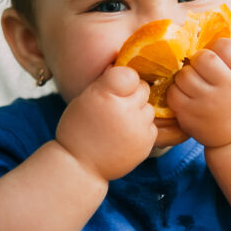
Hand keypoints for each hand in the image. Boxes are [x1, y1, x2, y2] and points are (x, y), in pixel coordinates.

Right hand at [55, 66, 156, 180]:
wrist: (79, 165)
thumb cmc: (78, 129)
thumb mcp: (85, 98)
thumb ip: (107, 82)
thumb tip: (121, 64)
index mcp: (106, 93)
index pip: (131, 74)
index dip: (124, 80)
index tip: (116, 89)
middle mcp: (125, 108)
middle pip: (144, 89)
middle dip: (133, 95)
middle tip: (117, 108)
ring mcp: (138, 126)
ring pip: (149, 108)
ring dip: (139, 112)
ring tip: (120, 124)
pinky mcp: (147, 143)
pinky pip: (152, 126)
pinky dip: (142, 129)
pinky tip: (125, 136)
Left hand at [166, 38, 230, 147]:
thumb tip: (209, 33)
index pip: (227, 46)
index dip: (219, 46)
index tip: (219, 55)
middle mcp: (228, 90)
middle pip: (203, 58)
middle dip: (199, 60)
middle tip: (202, 68)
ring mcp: (208, 105)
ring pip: (184, 75)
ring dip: (186, 75)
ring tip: (195, 82)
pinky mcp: (190, 117)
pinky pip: (173, 94)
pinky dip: (177, 92)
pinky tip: (187, 95)